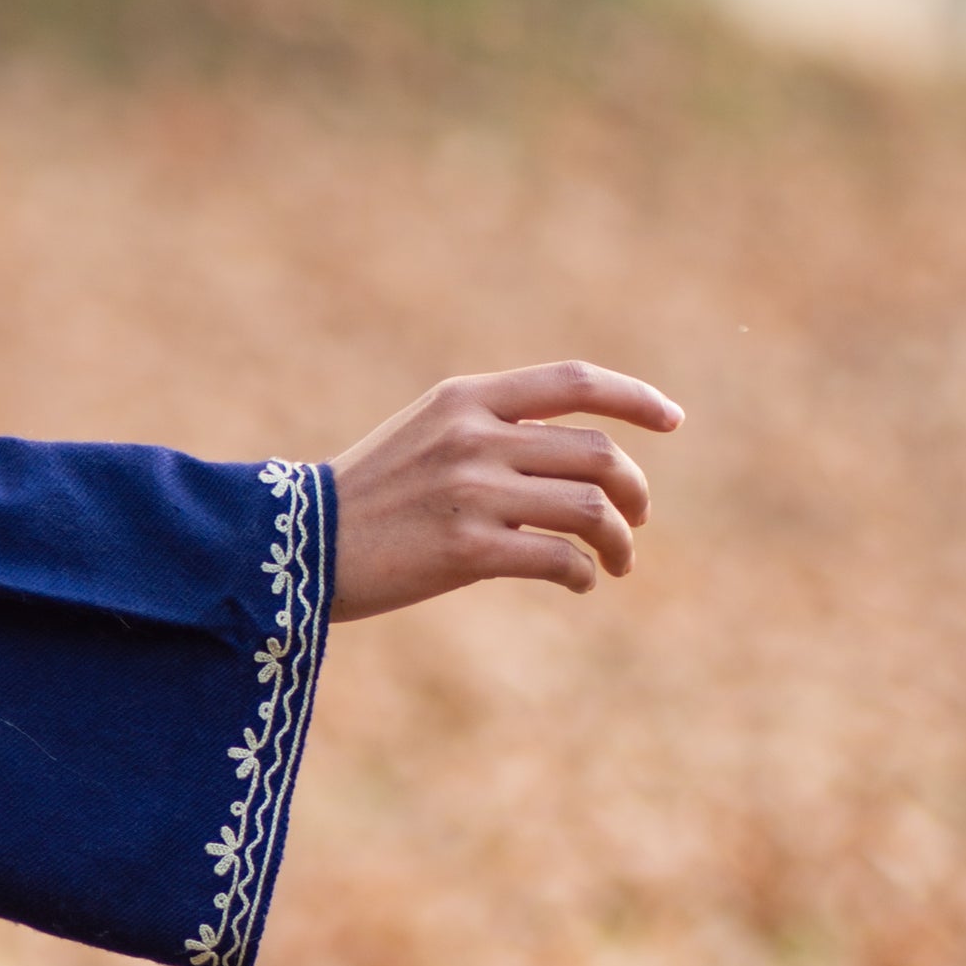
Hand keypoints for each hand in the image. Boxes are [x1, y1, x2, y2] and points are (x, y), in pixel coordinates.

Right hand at [329, 361, 682, 619]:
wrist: (293, 546)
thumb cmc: (366, 497)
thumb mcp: (426, 435)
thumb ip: (493, 429)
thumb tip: (580, 453)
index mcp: (465, 397)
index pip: (576, 381)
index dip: (636, 399)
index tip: (672, 422)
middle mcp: (473, 436)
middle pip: (598, 453)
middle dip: (635, 492)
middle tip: (638, 520)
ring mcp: (471, 492)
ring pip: (591, 508)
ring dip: (620, 541)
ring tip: (616, 563)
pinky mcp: (465, 550)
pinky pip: (559, 558)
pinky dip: (583, 575)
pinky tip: (578, 584)